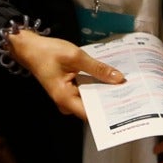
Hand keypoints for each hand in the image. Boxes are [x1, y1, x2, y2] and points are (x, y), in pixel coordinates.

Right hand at [7, 30, 122, 119]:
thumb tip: (119, 79)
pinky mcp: (70, 90)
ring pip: (91, 99)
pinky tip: (109, 78)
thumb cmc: (48, 52)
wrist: (30, 48)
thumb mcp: (75, 56)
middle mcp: (67, 103)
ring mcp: (68, 98)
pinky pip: (87, 92)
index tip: (128, 107)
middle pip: (93, 107)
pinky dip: (97, 85)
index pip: (92, 114)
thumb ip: (97, 68)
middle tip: (132, 92)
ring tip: (125, 85)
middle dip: (110, 100)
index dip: (109, 111)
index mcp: (65, 98)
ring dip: (104, 91)